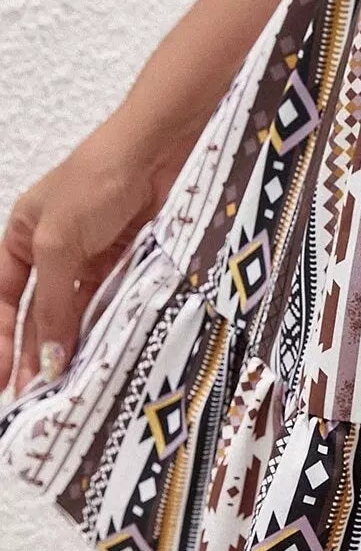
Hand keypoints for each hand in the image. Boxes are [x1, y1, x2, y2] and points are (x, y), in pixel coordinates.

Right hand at [0, 113, 185, 398]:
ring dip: (70, 348)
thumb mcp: (59, 244)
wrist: (156, 153)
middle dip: (35, 353)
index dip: (1, 338)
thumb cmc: (94, 183)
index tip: (3, 378)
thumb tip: (49, 357)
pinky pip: (108, 305)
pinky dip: (103, 331)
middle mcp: (52, 250)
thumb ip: (53, 302)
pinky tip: (101, 359)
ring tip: (68, 389)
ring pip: (75, 313)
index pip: (3, 299)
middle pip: (38, 312)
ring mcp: (91, 258)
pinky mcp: (126, 263)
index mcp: (22, 237)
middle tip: (34, 397)